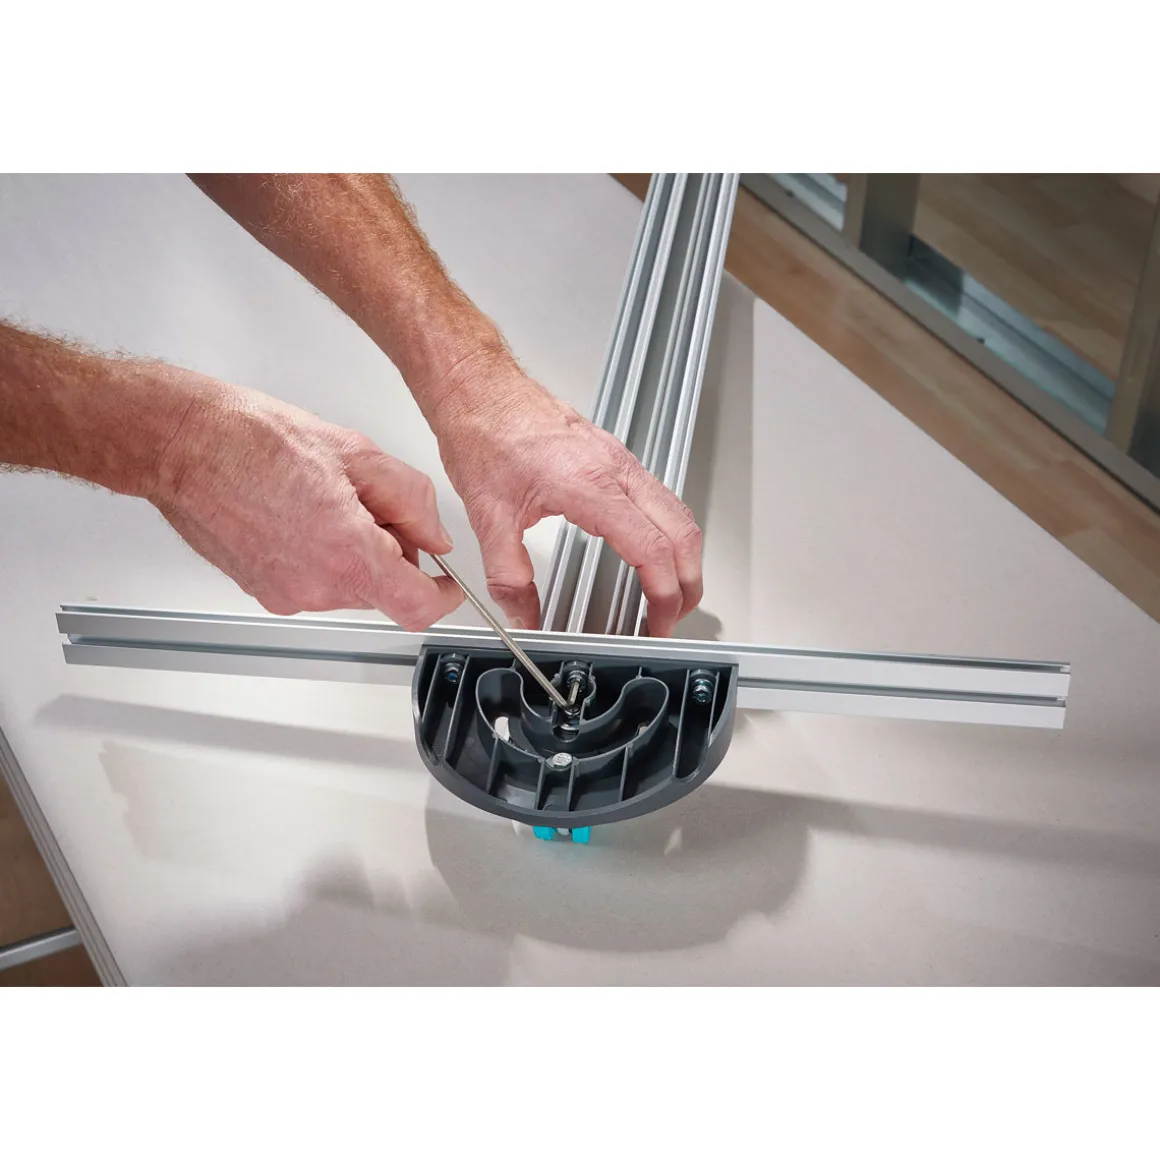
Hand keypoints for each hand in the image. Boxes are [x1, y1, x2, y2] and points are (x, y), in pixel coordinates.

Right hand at [149, 369, 463, 628]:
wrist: (182, 444)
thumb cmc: (254, 439)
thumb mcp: (356, 453)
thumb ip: (410, 501)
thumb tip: (433, 535)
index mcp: (347, 554)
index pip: (417, 607)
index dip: (442, 597)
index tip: (446, 581)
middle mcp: (316, 586)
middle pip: (383, 591)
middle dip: (391, 553)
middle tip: (369, 502)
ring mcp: (286, 594)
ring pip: (349, 586)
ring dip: (354, 551)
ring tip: (323, 499)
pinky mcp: (263, 591)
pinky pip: (314, 582)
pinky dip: (322, 555)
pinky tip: (299, 513)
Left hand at [431, 366, 702, 635]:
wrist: (479, 389)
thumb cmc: (484, 434)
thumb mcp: (488, 518)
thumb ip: (508, 577)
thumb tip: (523, 615)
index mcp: (591, 486)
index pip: (651, 550)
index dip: (663, 596)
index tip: (656, 623)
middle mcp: (615, 470)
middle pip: (682, 533)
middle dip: (688, 583)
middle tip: (672, 617)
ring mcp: (620, 460)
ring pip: (678, 512)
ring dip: (684, 557)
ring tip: (669, 592)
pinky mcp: (614, 455)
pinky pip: (661, 496)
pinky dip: (669, 531)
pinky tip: (650, 549)